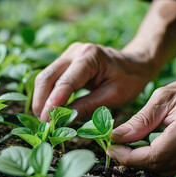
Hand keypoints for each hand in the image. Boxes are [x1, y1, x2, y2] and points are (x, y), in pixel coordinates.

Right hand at [32, 42, 157, 120]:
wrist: (135, 63)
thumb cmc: (128, 80)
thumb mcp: (113, 96)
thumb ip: (88, 106)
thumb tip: (64, 120)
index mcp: (90, 56)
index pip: (65, 82)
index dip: (53, 103)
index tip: (46, 122)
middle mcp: (75, 51)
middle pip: (47, 77)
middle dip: (41, 102)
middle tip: (43, 125)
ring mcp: (68, 55)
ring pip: (45, 78)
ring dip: (41, 99)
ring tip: (44, 120)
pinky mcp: (65, 62)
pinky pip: (50, 79)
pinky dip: (47, 95)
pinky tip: (48, 110)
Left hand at [107, 78, 175, 176]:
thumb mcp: (162, 97)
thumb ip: (141, 119)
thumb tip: (117, 136)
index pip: (155, 155)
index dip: (129, 156)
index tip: (111, 148)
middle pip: (156, 165)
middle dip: (131, 159)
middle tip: (116, 146)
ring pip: (159, 171)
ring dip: (140, 161)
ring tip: (131, 145)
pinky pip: (167, 171)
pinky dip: (153, 163)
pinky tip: (147, 149)